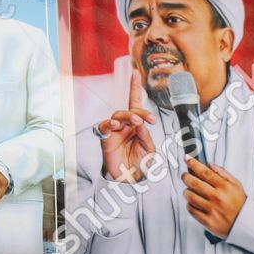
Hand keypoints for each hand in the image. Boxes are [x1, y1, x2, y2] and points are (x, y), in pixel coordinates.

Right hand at [98, 60, 156, 182]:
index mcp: (137, 124)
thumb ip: (145, 136)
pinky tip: (116, 125)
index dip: (134, 88)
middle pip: (129, 109)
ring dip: (127, 116)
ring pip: (118, 115)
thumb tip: (140, 122)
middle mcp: (125, 125)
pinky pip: (104, 127)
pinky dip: (110, 124)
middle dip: (138, 111)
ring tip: (135, 122)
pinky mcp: (106, 138)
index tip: (135, 74)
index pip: (135, 103)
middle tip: (144, 119)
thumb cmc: (140, 164)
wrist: (130, 180)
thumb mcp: (149, 150)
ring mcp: (115, 130)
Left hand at [183, 158, 246, 238]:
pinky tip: (193, 203)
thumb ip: (223, 173)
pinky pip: (192, 210)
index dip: (193, 164)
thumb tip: (209, 165)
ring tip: (189, 190)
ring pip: (190, 197)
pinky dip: (189, 205)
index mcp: (225, 187)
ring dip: (187, 191)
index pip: (205, 172)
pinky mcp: (208, 221)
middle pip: (194, 183)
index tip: (187, 159)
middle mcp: (217, 197)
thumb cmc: (239, 203)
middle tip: (185, 176)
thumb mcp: (236, 185)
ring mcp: (212, 210)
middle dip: (186, 177)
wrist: (244, 224)